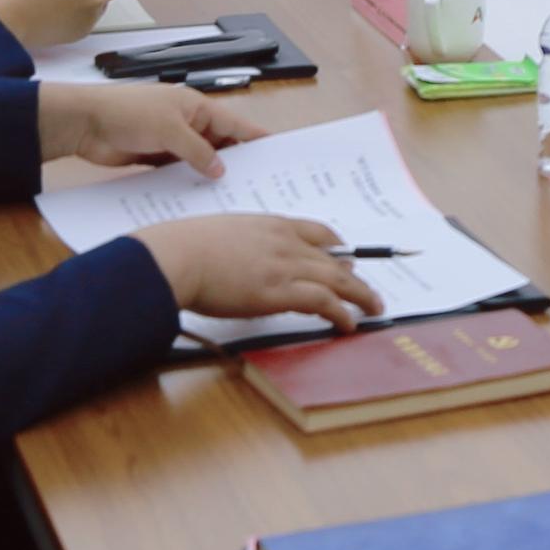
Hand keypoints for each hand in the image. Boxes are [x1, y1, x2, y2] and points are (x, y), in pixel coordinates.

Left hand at [39, 76, 260, 173]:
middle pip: (219, 143)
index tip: (275, 149)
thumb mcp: (170, 131)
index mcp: (196, 107)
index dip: (254, 136)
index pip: (234, 123)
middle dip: (234, 161)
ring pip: (199, 160)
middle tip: (254, 182)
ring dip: (208, 174)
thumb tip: (220, 169)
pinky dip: (187, 181)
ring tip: (228, 195)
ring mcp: (170, 140)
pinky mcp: (154, 156)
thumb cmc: (127, 113)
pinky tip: (197, 196)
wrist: (85, 123)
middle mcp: (187, 122)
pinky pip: (178, 171)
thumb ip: (198, 151)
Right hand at [137, 214, 381, 331]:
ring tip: (372, 308)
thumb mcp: (220, 235)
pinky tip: (348, 324)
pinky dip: (341, 313)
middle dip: (355, 276)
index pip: (317, 232)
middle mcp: (286, 242)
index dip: (336, 247)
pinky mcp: (280, 292)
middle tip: (367, 290)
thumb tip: (236, 260)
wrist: (177, 256)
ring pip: (338, 279)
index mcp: (271, 225)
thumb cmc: (184, 248)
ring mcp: (285, 266)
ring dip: (360, 296)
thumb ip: (239, 245)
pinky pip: (324, 302)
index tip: (346, 257)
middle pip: (335, 258)